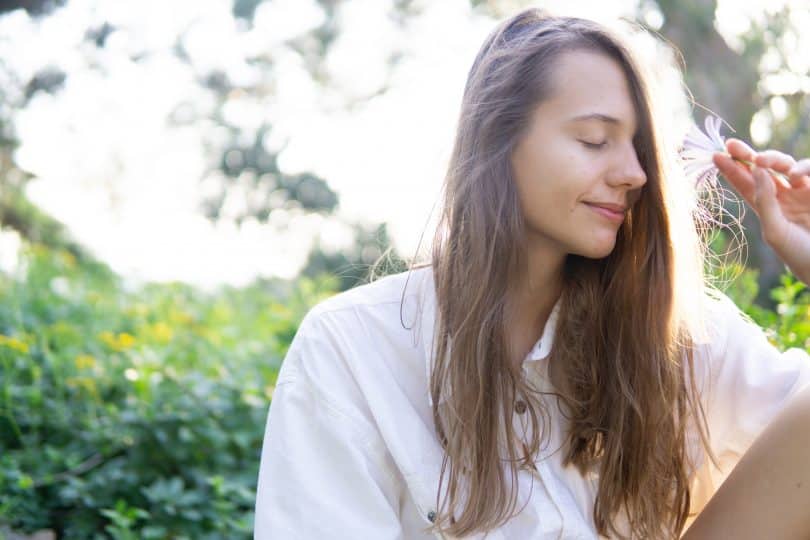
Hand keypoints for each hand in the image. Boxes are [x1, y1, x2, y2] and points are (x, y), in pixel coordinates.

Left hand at [712, 138, 809, 284]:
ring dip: (772, 159)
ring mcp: (802, 191)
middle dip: (747, 155)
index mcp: (766, 207)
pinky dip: (804, 167)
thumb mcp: (774, 231)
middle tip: (732, 145)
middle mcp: (782, 196)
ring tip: (762, 161)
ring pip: (784, 165)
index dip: (731, 169)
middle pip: (762, 170)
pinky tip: (795, 174)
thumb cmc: (798, 253)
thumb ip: (764, 201)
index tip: (716, 155)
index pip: (745, 184)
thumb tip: (756, 171)